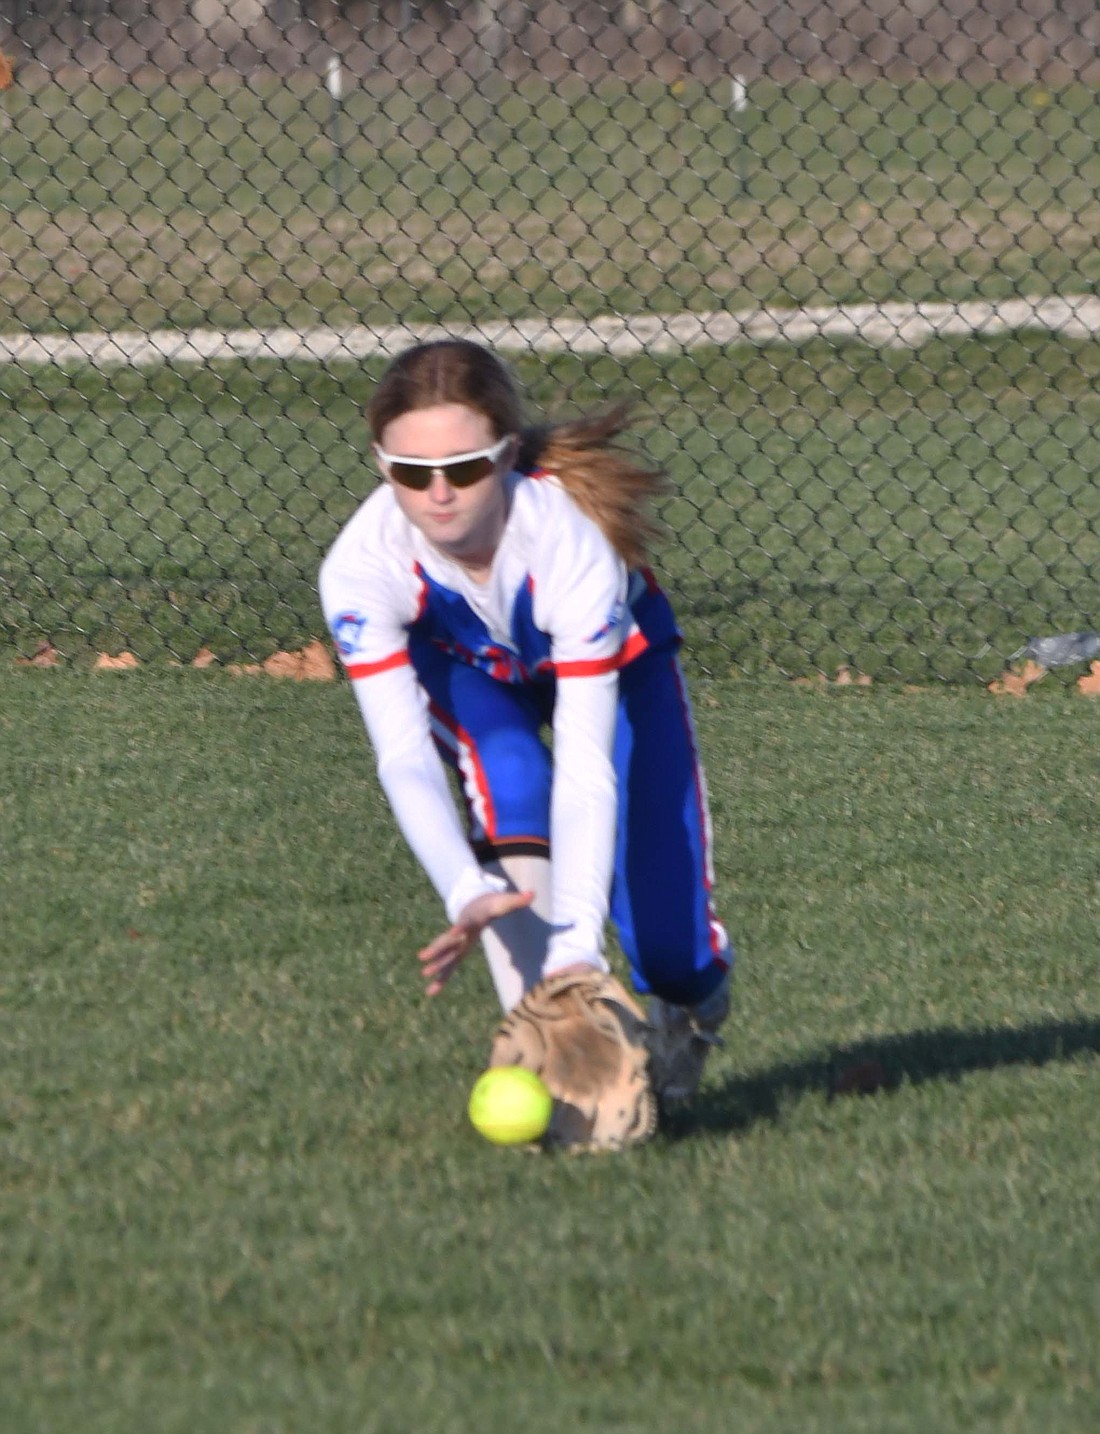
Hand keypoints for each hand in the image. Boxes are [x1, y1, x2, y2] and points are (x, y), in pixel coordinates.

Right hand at [417, 889, 534, 995]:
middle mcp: (461, 932)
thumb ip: (518, 900)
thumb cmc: (491, 903)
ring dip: (435, 964)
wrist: (474, 902)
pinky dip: (440, 978)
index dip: (460, 928)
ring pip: (444, 955)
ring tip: (424, 974)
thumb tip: (532, 893)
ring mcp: (457, 942)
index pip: (465, 925)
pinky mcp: (457, 951)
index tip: (453, 932)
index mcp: (472, 921)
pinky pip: (448, 966)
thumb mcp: (504, 902)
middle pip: (448, 941)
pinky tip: (432, 992)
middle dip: (437, 949)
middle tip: (423, 957)